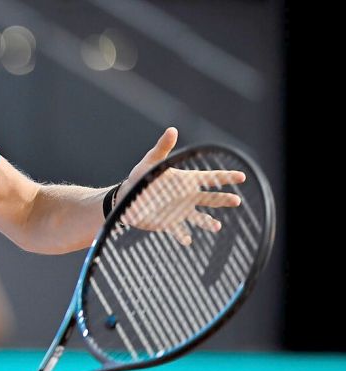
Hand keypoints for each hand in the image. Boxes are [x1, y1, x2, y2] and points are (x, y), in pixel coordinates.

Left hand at [119, 127, 244, 245]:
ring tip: (216, 227)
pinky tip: (188, 241)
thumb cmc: (140, 177)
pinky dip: (183, 236)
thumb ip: (162, 148)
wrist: (127, 198)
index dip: (226, 177)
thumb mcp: (151, 161)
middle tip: (237, 201)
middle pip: (211, 198)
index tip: (242, 176)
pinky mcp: (169, 224)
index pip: (209, 178)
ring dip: (208, 222)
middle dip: (224, 200)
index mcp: (185, 180)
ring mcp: (180, 211)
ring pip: (199, 218)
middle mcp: (187, 196)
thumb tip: (172, 130)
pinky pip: (179, 231)